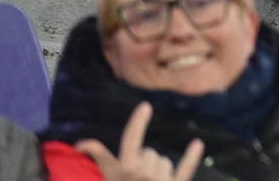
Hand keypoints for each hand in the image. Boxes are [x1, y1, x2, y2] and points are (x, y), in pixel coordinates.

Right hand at [76, 102, 203, 180]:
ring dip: (158, 170)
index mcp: (125, 168)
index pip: (131, 139)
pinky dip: (191, 157)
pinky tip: (198, 143)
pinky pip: (185, 168)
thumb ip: (99, 157)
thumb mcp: (108, 176)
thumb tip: (81, 144)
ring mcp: (160, 180)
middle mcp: (143, 172)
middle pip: (150, 153)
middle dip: (143, 163)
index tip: (145, 105)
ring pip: (164, 161)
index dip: (137, 123)